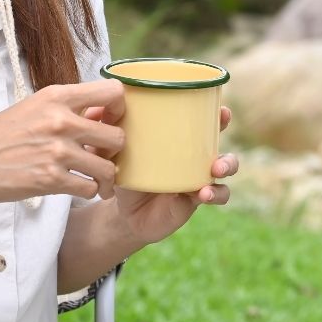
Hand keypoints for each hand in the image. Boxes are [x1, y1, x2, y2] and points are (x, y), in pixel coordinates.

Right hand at [0, 81, 125, 202]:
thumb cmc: (0, 134)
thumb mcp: (34, 107)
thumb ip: (67, 108)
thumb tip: (101, 113)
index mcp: (57, 97)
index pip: (113, 92)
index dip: (121, 109)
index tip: (112, 122)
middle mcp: (61, 121)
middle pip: (118, 136)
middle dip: (115, 151)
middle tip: (105, 157)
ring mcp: (57, 151)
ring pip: (108, 168)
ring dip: (106, 178)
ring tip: (99, 181)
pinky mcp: (51, 179)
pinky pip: (89, 188)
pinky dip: (89, 192)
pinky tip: (80, 188)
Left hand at [111, 106, 237, 246]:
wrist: (124, 213)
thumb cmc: (124, 175)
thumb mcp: (113, 154)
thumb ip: (105, 135)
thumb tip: (94, 110)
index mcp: (178, 140)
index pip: (201, 121)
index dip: (215, 113)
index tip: (220, 108)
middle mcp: (193, 156)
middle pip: (219, 138)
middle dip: (222, 127)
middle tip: (222, 124)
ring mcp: (198, 177)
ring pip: (226, 167)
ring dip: (227, 164)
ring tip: (216, 169)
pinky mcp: (196, 199)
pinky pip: (217, 195)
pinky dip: (215, 194)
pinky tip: (204, 194)